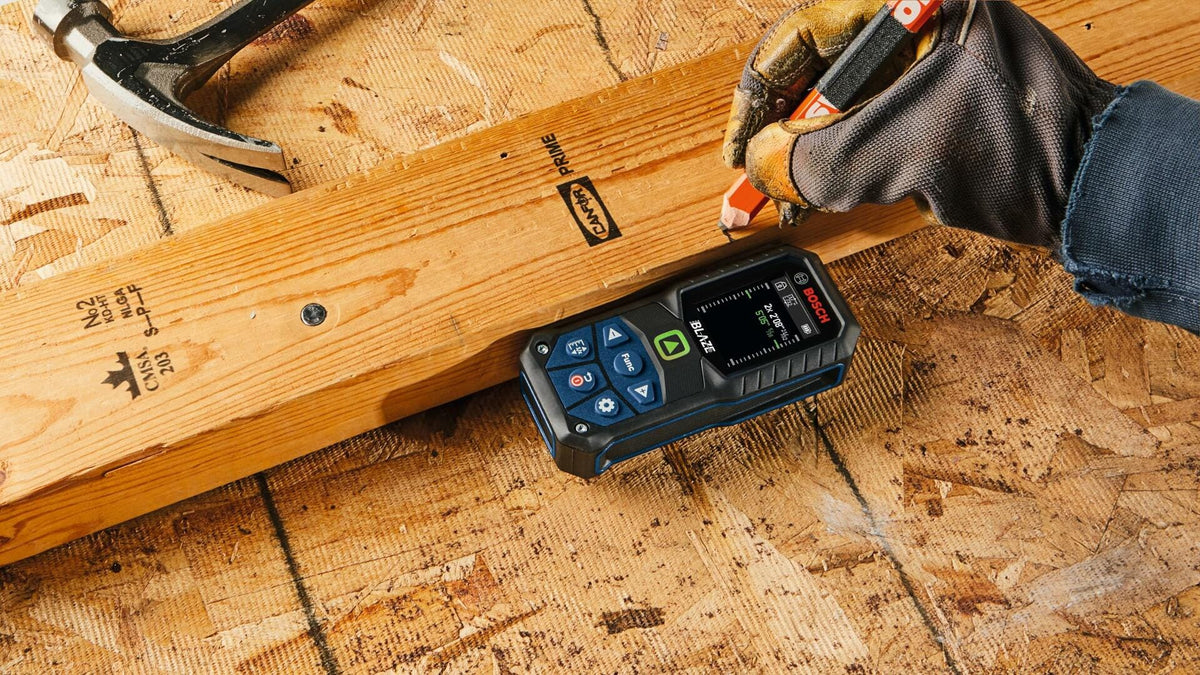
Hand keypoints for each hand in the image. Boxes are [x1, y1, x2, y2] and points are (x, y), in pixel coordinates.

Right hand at [722, 0, 1116, 246]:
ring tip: (783, 199)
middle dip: (780, 132)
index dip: (759, 95)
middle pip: (818, 71)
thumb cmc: (1024, 148)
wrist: (1094, 187)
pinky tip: (819, 195)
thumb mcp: (895, 153)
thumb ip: (810, 160)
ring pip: (842, 104)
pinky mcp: (939, 98)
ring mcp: (931, 58)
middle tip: (753, 177)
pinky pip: (872, 123)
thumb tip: (760, 167)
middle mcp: (919, 21)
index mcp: (913, 3)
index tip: (740, 144)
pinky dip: (842, 162)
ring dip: (808, 155)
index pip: (805, 34)